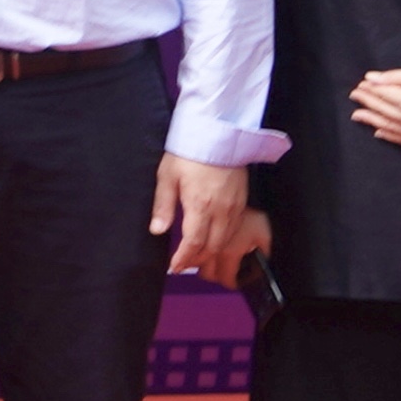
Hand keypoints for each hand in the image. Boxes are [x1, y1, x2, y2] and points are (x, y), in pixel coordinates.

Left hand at [153, 155, 261, 285]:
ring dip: (211, 253)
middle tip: (183, 265)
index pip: (193, 243)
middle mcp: (221, 211)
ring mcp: (234, 207)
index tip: (174, 267)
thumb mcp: (167, 176)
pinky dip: (224, 241)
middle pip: (212, 247)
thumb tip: (157, 230)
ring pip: (226, 241)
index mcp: (200, 206)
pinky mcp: (242, 202)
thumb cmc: (189, 153)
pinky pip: (235, 230)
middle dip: (197, 260)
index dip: (184, 259)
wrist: (217, 134)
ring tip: (196, 257)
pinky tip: (214, 240)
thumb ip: (163, 206)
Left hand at [351, 65, 400, 148]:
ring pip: (388, 127)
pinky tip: (378, 132)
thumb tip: (371, 79)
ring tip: (358, 115)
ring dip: (371, 120)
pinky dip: (388, 136)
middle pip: (382, 110)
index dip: (369, 90)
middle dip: (366, 102)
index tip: (359, 86)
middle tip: (355, 96)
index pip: (381, 94)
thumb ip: (395, 77)